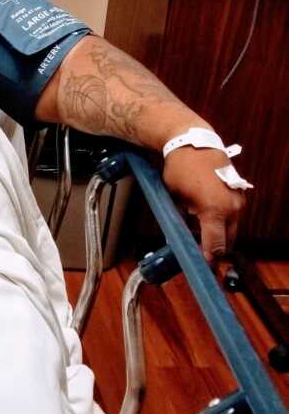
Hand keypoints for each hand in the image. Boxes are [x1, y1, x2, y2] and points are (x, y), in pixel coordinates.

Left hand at [162, 147, 245, 262]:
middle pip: (227, 242)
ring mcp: (238, 202)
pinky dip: (222, 225)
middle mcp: (232, 208)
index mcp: (215, 210)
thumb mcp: (174, 198)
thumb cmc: (180, 169)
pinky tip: (207, 225)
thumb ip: (181, 222)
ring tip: (202, 242)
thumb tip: (180, 243)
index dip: (208, 261)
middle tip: (200, 260)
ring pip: (232, 231)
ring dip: (219, 238)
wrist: (194, 142)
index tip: (201, 270)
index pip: (215, 246)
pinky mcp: (239, 196)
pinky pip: (232, 219)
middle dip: (214, 252)